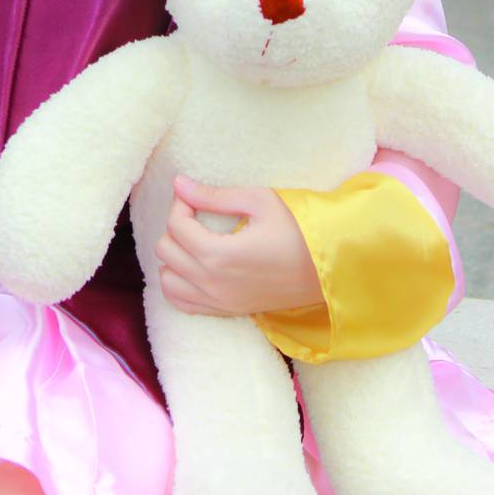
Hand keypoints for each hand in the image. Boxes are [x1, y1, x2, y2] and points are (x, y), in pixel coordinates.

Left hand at [155, 178, 324, 317]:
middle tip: (198, 215)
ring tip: (196, 240)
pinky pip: (181, 303)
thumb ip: (214, 195)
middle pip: (166, 251)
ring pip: (166, 280)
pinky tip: (196, 265)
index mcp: (220, 255)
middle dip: (176, 227)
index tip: (196, 196)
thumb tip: (178, 182)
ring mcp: (219, 302)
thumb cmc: (298, 229)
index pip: (176, 225)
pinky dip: (178, 283)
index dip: (181, 203)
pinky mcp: (227, 311)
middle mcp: (213, 284)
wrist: (328, 270)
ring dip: (174, 257)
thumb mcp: (259, 202)